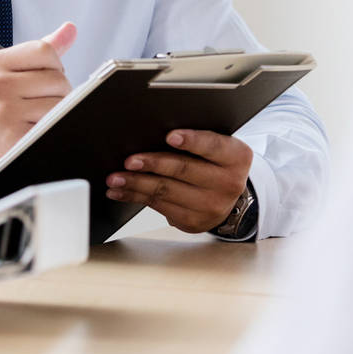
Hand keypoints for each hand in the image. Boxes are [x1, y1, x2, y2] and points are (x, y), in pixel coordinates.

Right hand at [0, 22, 76, 186]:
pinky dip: (51, 129)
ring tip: (35, 119)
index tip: (43, 80)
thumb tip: (70, 29)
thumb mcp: (5, 75)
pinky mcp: (17, 135)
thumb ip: (39, 54)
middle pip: (58, 78)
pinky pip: (54, 124)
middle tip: (38, 105)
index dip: (54, 67)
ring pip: (60, 102)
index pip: (45, 50)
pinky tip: (33, 131)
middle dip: (58, 93)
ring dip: (57, 113)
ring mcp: (7, 110)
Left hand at [104, 129, 253, 234]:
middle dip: (153, 164)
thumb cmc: (215, 162)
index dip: (192, 141)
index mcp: (236, 157)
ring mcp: (211, 206)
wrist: (228, 197)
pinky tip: (121, 191)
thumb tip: (152, 131)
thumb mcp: (217, 147)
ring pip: (166, 191)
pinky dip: (135, 197)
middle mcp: (228, 184)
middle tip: (130, 160)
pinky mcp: (193, 222)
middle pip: (184, 170)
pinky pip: (159, 206)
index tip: (170, 136)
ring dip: (136, 183)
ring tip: (116, 178)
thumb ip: (196, 138)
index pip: (213, 146)